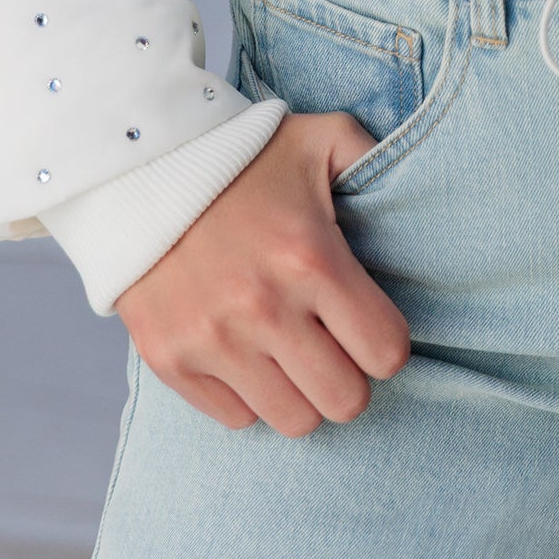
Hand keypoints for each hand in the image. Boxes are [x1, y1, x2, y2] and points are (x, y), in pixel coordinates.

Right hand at [116, 110, 410, 434]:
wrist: (137, 168)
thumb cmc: (241, 155)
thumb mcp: (321, 137)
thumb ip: (374, 157)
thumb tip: (421, 185)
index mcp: (310, 258)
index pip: (386, 351)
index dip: (386, 343)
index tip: (369, 325)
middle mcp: (263, 308)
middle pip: (345, 401)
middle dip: (349, 378)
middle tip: (333, 347)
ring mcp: (213, 340)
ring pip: (293, 421)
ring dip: (301, 392)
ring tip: (291, 352)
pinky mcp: (171, 360)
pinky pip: (235, 418)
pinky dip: (248, 394)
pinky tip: (246, 352)